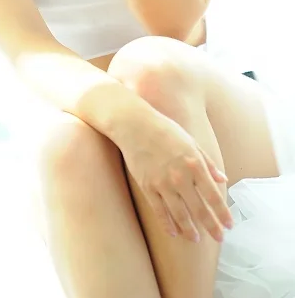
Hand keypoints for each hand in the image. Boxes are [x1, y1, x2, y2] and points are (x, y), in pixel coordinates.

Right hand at [117, 111, 232, 242]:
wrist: (135, 125)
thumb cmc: (165, 130)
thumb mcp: (191, 142)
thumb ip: (208, 162)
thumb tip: (222, 179)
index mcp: (194, 164)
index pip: (213, 196)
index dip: (222, 213)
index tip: (229, 225)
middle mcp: (180, 177)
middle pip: (199, 209)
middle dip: (211, 226)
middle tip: (219, 238)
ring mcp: (163, 184)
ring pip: (179, 214)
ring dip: (189, 230)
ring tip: (196, 239)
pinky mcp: (147, 186)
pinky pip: (159, 211)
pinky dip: (167, 224)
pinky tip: (174, 232)